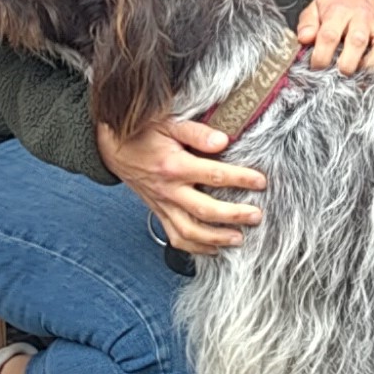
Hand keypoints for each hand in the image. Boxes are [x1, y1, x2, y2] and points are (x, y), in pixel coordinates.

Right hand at [94, 115, 267, 254]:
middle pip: (204, 210)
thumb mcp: (169, 123)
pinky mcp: (158, 213)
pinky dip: (195, 248)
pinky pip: (175, 237)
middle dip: (233, 216)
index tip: (261, 181)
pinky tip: (213, 250)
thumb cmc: (143, 132)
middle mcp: (168, 190)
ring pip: (190, 231)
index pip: (213, 175)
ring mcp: (162, 205)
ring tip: (239, 239)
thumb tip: (223, 140)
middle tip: (256, 215)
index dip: (240, 179)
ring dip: (216, 239)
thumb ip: (196, 132)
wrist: (113, 147)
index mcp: (173, 166)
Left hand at [294, 0, 373, 73]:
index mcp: (339, 11)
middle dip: (348, 63)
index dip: (322, 55)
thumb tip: (304, 39)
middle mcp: (363, 18)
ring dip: (373, 65)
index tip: (317, 68)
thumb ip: (307, 24)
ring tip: (361, 77)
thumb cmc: (334, 8)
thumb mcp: (314, 9)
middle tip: (339, 75)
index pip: (329, 34)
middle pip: (358, 41)